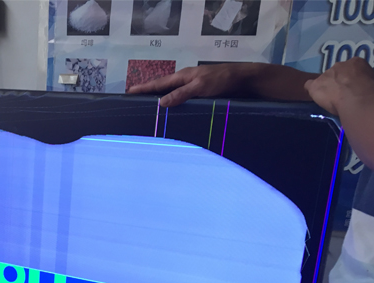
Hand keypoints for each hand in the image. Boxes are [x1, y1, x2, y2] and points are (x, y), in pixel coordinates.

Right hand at [127, 63, 253, 106]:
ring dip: (160, 102)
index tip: (128, 93)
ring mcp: (193, 89)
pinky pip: (182, 102)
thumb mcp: (200, 87)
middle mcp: (185, 82)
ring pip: (172, 96)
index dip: (143, 89)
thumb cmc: (222, 80)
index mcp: (182, 76)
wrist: (244, 81)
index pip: (158, 84)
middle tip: (134, 103)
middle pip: (162, 89)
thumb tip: (161, 103)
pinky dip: (173, 107)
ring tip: (149, 111)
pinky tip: (172, 115)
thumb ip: (181, 94)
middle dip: (148, 95)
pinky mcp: (200, 96)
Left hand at [304, 58, 373, 114]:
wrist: (358, 98)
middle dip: (338, 82)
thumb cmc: (372, 91)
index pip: (351, 68)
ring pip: (324, 80)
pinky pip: (309, 85)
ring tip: (332, 100)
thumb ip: (367, 80)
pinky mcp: (316, 85)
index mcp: (356, 62)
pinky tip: (315, 96)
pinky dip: (312, 90)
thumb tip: (367, 86)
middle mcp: (339, 65)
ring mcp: (326, 74)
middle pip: (336, 73)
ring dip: (327, 88)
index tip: (353, 88)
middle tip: (343, 95)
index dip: (351, 79)